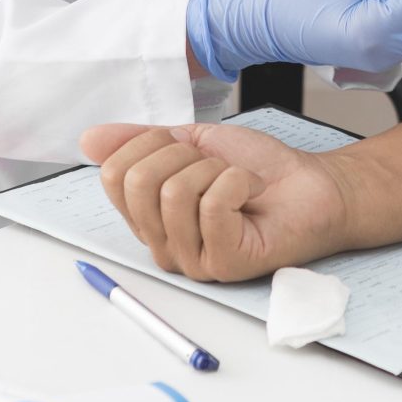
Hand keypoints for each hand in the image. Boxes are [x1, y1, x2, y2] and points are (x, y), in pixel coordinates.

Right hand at [78, 121, 350, 279]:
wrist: (313, 185)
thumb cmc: (257, 168)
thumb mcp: (191, 141)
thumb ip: (139, 141)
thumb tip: (88, 138)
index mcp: (149, 217)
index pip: (113, 175)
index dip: (150, 144)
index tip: (186, 147)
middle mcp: (164, 244)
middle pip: (138, 183)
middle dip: (182, 155)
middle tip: (214, 165)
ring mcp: (193, 259)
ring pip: (175, 193)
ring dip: (215, 169)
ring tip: (238, 181)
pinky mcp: (225, 262)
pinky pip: (212, 206)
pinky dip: (238, 182)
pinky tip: (252, 193)